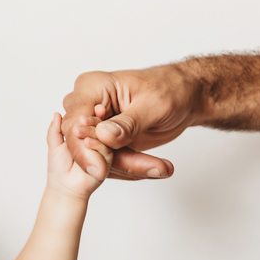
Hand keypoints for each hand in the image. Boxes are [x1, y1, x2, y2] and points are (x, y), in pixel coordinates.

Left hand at [46, 112, 110, 200]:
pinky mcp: (106, 163)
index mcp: (86, 136)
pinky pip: (106, 152)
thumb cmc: (58, 167)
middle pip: (100, 127)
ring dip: (92, 133)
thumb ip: (55, 129)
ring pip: (104, 138)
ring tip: (80, 132)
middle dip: (93, 121)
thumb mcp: (55, 145)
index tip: (93, 107)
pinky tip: (88, 143)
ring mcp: (103, 152)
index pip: (92, 121)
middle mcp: (96, 142)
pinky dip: (96, 146)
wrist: (63, 187)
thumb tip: (56, 114)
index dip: (93, 114)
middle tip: (82, 119)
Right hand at [61, 65, 201, 179]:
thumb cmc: (171, 89)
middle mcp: (86, 105)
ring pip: (94, 156)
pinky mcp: (103, 139)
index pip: (74, 124)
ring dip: (125, 166)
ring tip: (159, 167)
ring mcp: (93, 123)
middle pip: (81, 144)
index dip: (83, 150)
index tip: (99, 171)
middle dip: (109, 161)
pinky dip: (129, 167)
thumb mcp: (154, 104)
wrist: (185, 95)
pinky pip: (106, 160)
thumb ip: (127, 123)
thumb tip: (103, 136)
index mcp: (91, 87)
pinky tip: (153, 166)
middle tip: (145, 168)